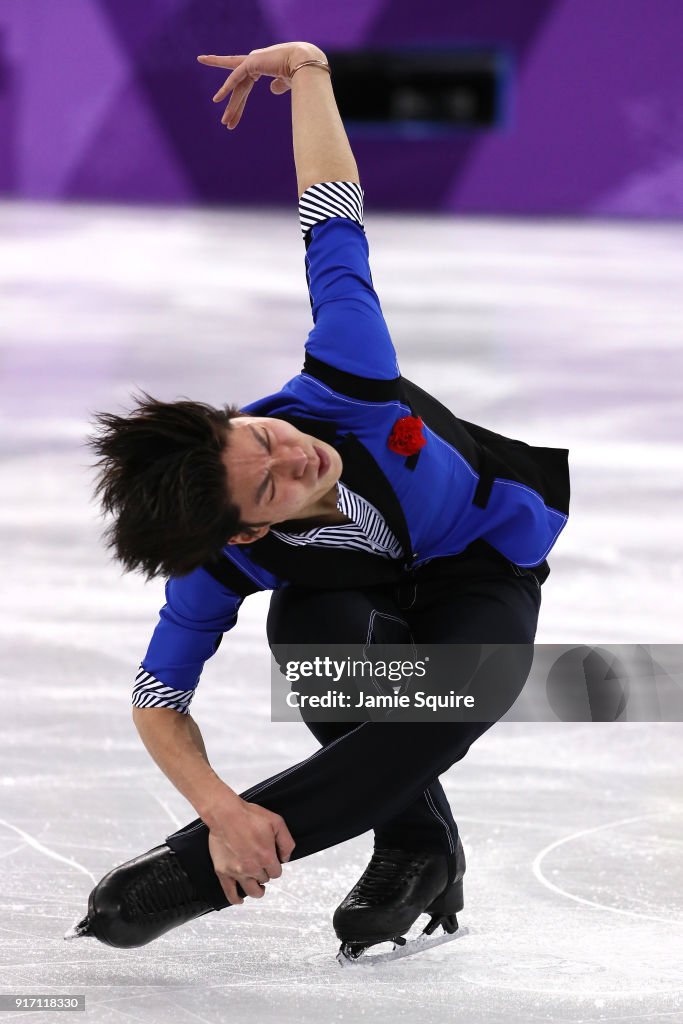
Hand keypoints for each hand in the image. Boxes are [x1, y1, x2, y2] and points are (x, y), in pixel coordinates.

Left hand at [197, 42, 326, 128]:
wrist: (306, 62)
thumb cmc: (302, 72)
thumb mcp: (289, 81)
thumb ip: (280, 84)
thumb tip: (272, 89)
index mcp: (263, 65)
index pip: (246, 82)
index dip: (239, 98)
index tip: (230, 109)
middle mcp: (255, 61)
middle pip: (240, 87)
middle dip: (234, 106)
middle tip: (226, 122)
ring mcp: (252, 60)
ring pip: (237, 86)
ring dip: (232, 105)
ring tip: (225, 122)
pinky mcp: (252, 62)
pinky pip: (235, 78)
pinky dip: (226, 88)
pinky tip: (217, 99)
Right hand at [205, 795, 295, 904]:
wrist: (225, 814)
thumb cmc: (249, 816)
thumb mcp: (277, 822)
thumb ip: (286, 842)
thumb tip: (286, 858)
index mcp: (267, 857)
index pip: (277, 873)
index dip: (275, 866)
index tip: (271, 860)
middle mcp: (252, 868)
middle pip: (265, 880)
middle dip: (265, 872)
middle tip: (261, 863)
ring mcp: (237, 872)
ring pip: (252, 891)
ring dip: (257, 889)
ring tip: (257, 884)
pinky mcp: (223, 872)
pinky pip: (230, 893)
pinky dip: (236, 899)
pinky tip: (240, 899)